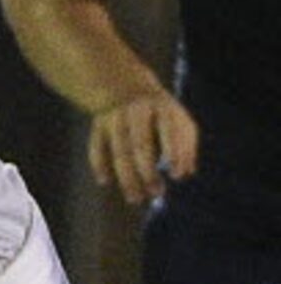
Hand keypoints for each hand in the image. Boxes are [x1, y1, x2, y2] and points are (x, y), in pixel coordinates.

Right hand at [87, 91, 198, 206]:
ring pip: (119, 151)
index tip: (178, 176)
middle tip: (156, 193)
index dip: (174, 153)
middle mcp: (137, 112)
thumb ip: (186, 145)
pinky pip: (96, 147)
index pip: (169, 131)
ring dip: (126, 177)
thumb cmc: (160, 112)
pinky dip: (99, 165)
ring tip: (135, 198)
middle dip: (148, 172)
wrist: (123, 85)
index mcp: (162, 108)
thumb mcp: (179, 120)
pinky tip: (105, 182)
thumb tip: (185, 173)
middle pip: (140, 145)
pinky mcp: (98, 125)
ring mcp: (115, 118)